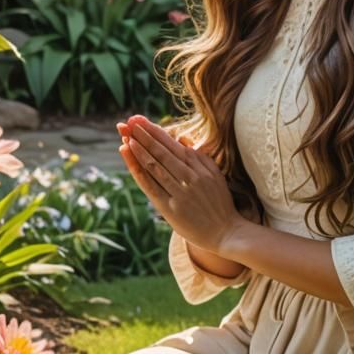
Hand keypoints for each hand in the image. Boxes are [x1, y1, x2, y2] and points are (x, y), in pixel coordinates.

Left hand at [115, 115, 246, 254]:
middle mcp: (190, 176)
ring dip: (140, 148)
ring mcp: (180, 192)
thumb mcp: (215, 175)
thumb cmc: (220, 204)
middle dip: (145, 135)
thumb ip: (200, 158)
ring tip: (127, 134)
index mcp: (200, 167)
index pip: (174, 145)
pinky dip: (138, 169)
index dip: (157, 132)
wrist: (227, 233)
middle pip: (163, 151)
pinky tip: (129, 155)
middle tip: (130, 121)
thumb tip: (182, 140)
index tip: (142, 121)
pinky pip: (151, 185)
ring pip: (156, 165)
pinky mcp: (171, 208)